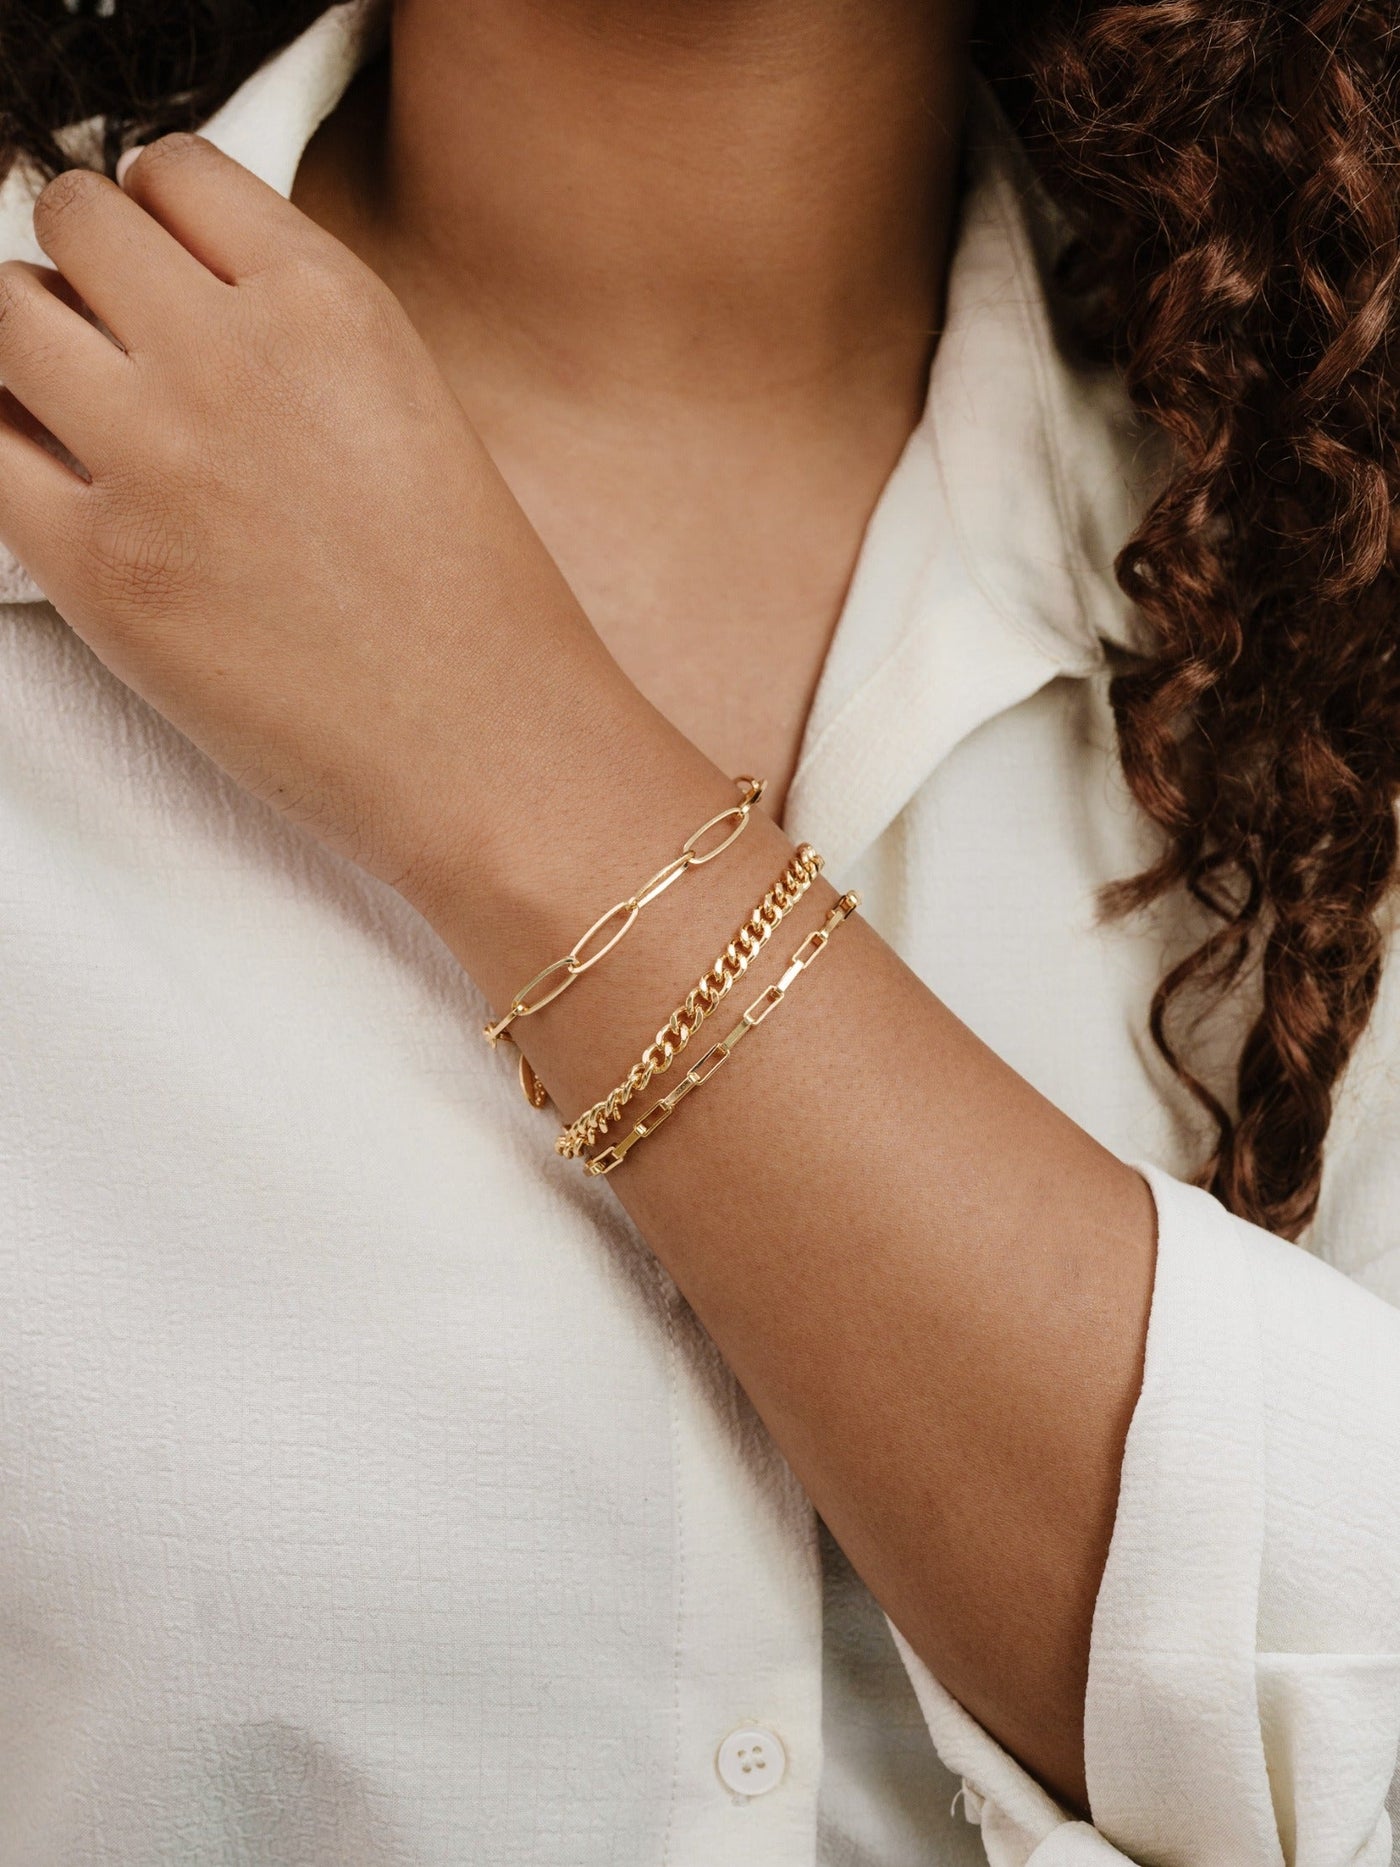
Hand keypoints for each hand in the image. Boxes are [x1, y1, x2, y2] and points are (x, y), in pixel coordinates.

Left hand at [0, 133, 619, 904]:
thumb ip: (300, 334)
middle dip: (82, 268)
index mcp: (331, 306)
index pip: (172, 171)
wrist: (493, 754)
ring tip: (82, 414)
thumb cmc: (479, 612)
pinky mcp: (97, 569)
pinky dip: (6, 447)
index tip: (156, 267)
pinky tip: (58, 486)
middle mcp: (233, 357)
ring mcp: (154, 459)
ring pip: (2, 311)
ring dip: (29, 347)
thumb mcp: (415, 411)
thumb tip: (186, 302)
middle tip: (110, 337)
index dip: (153, 216)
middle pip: (70, 217)